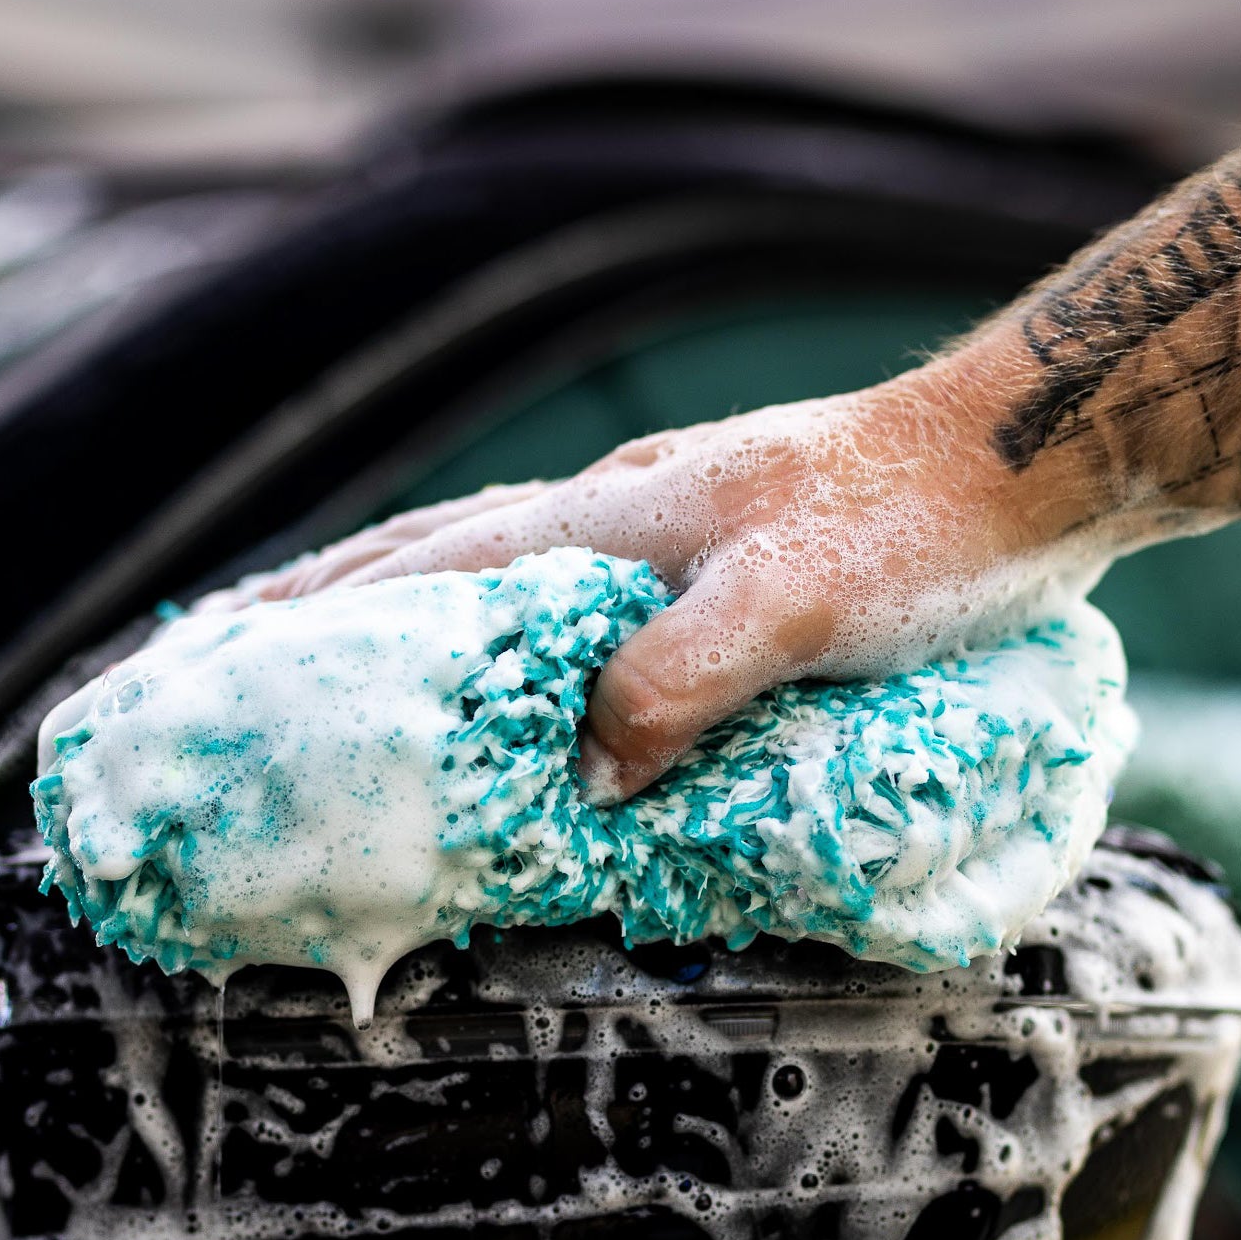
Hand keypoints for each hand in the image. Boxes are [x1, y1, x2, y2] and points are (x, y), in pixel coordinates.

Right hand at [248, 350, 1085, 798]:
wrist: (1022, 463)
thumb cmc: (916, 529)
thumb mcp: (792, 609)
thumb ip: (673, 683)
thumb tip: (573, 777)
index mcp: (600, 521)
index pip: (417, 575)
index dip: (314, 625)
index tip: (219, 665)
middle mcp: (607, 517)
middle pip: (423, 560)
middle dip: (316, 610)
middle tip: (226, 662)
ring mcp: (652, 532)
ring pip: (481, 570)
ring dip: (389, 612)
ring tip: (322, 659)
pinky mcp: (703, 561)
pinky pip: (554, 601)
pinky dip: (489, 628)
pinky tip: (501, 665)